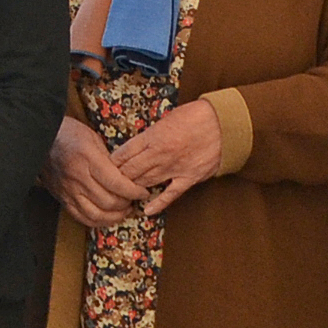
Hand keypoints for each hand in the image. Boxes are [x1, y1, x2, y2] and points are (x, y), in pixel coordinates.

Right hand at [43, 114, 146, 228]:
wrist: (39, 139)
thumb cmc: (69, 134)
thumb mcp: (93, 138)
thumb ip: (109, 158)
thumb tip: (127, 175)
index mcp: (88, 159)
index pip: (116, 183)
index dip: (134, 191)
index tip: (143, 191)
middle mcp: (78, 177)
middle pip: (109, 201)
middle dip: (127, 204)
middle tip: (134, 200)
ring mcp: (69, 190)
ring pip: (96, 214)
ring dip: (115, 216)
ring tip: (124, 210)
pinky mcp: (62, 198)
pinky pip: (82, 217)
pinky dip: (98, 221)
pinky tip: (107, 217)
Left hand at [111, 98, 224, 217]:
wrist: (222, 123)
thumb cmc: (194, 116)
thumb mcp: (165, 119)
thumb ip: (149, 135)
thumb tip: (134, 147)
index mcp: (152, 136)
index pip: (123, 154)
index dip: (112, 163)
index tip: (105, 168)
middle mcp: (159, 154)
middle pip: (130, 171)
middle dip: (119, 178)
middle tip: (111, 184)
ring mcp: (174, 168)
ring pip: (146, 183)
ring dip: (134, 189)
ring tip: (124, 195)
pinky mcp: (189, 178)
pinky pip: (170, 194)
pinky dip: (158, 204)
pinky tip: (147, 210)